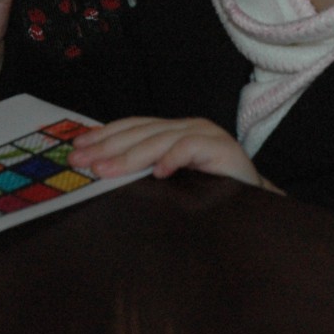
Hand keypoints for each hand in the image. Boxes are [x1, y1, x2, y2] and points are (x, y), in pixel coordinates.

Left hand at [69, 117, 267, 187]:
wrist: (256, 205)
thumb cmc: (209, 195)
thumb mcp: (171, 181)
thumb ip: (145, 172)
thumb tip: (100, 174)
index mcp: (173, 131)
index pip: (133, 127)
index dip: (104, 135)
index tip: (77, 147)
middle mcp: (188, 127)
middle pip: (141, 132)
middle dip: (107, 147)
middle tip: (80, 161)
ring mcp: (206, 135)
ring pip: (161, 140)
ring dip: (130, 156)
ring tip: (106, 170)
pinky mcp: (224, 148)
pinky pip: (193, 148)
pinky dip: (174, 157)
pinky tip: (159, 172)